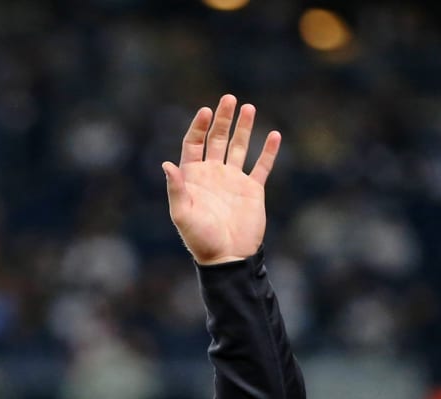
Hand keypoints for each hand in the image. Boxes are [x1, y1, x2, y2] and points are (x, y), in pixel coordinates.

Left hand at [163, 94, 280, 265]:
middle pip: (216, 140)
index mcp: (193, 178)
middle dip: (222, 120)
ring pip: (239, 147)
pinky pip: (262, 166)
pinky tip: (273, 134)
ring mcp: (233, 181)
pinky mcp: (252, 190)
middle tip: (228, 99)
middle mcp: (213, 175)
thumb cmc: (201, 239)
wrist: (228, 257)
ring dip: (243, 128)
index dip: (198, 127)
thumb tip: (167, 163)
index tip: (206, 110)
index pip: (194, 145)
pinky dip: (268, 151)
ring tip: (248, 107)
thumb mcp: (183, 214)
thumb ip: (176, 189)